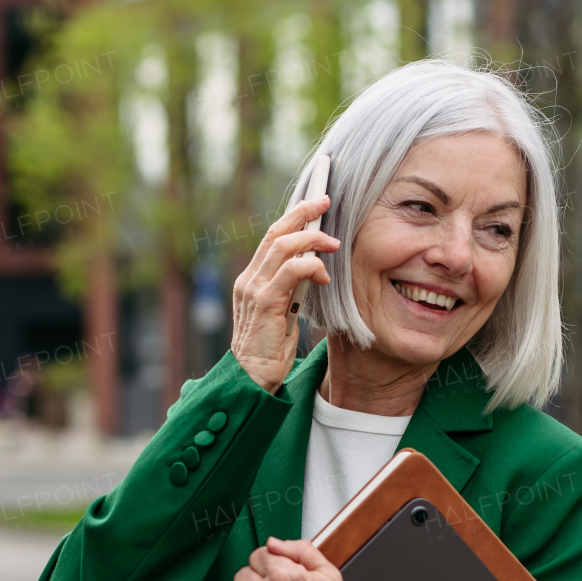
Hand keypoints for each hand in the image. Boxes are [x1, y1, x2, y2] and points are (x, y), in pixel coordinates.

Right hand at [230, 198, 339, 393]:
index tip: (315, 202)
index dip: (293, 216)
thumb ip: (291, 288)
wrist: (252, 379)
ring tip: (333, 243)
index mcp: (252, 279)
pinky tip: (323, 277)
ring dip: (312, 238)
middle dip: (303, 212)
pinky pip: (290, 271)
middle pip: (275, 232)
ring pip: (282, 246)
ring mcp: (253, 290)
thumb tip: (312, 268)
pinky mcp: (264, 303)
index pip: (271, 237)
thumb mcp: (283, 312)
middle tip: (326, 201)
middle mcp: (249, 279)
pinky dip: (310, 266)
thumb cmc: (270, 350)